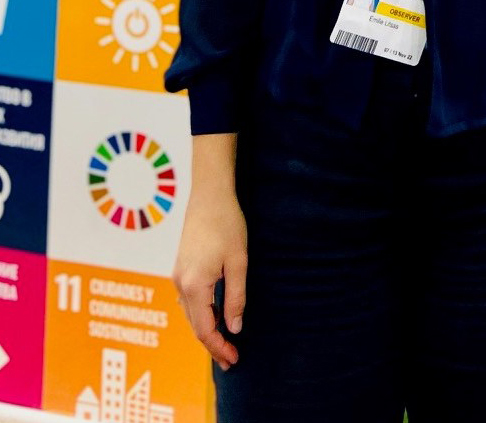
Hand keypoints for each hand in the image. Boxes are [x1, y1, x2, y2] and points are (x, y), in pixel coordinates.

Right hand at [173, 189, 247, 371]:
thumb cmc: (227, 224)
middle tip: (232, 358)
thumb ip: (236, 297)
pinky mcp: (180, 267)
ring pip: (190, 313)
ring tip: (226, 341)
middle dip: (212, 344)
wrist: (208, 194)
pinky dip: (201, 313)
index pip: (204, 329)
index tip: (234, 359)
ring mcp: (177, 275)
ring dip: (207, 329)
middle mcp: (180, 283)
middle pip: (194, 325)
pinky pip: (188, 300)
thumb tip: (234, 328)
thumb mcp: (238, 262)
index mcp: (194, 285)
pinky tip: (216, 314)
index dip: (218, 348)